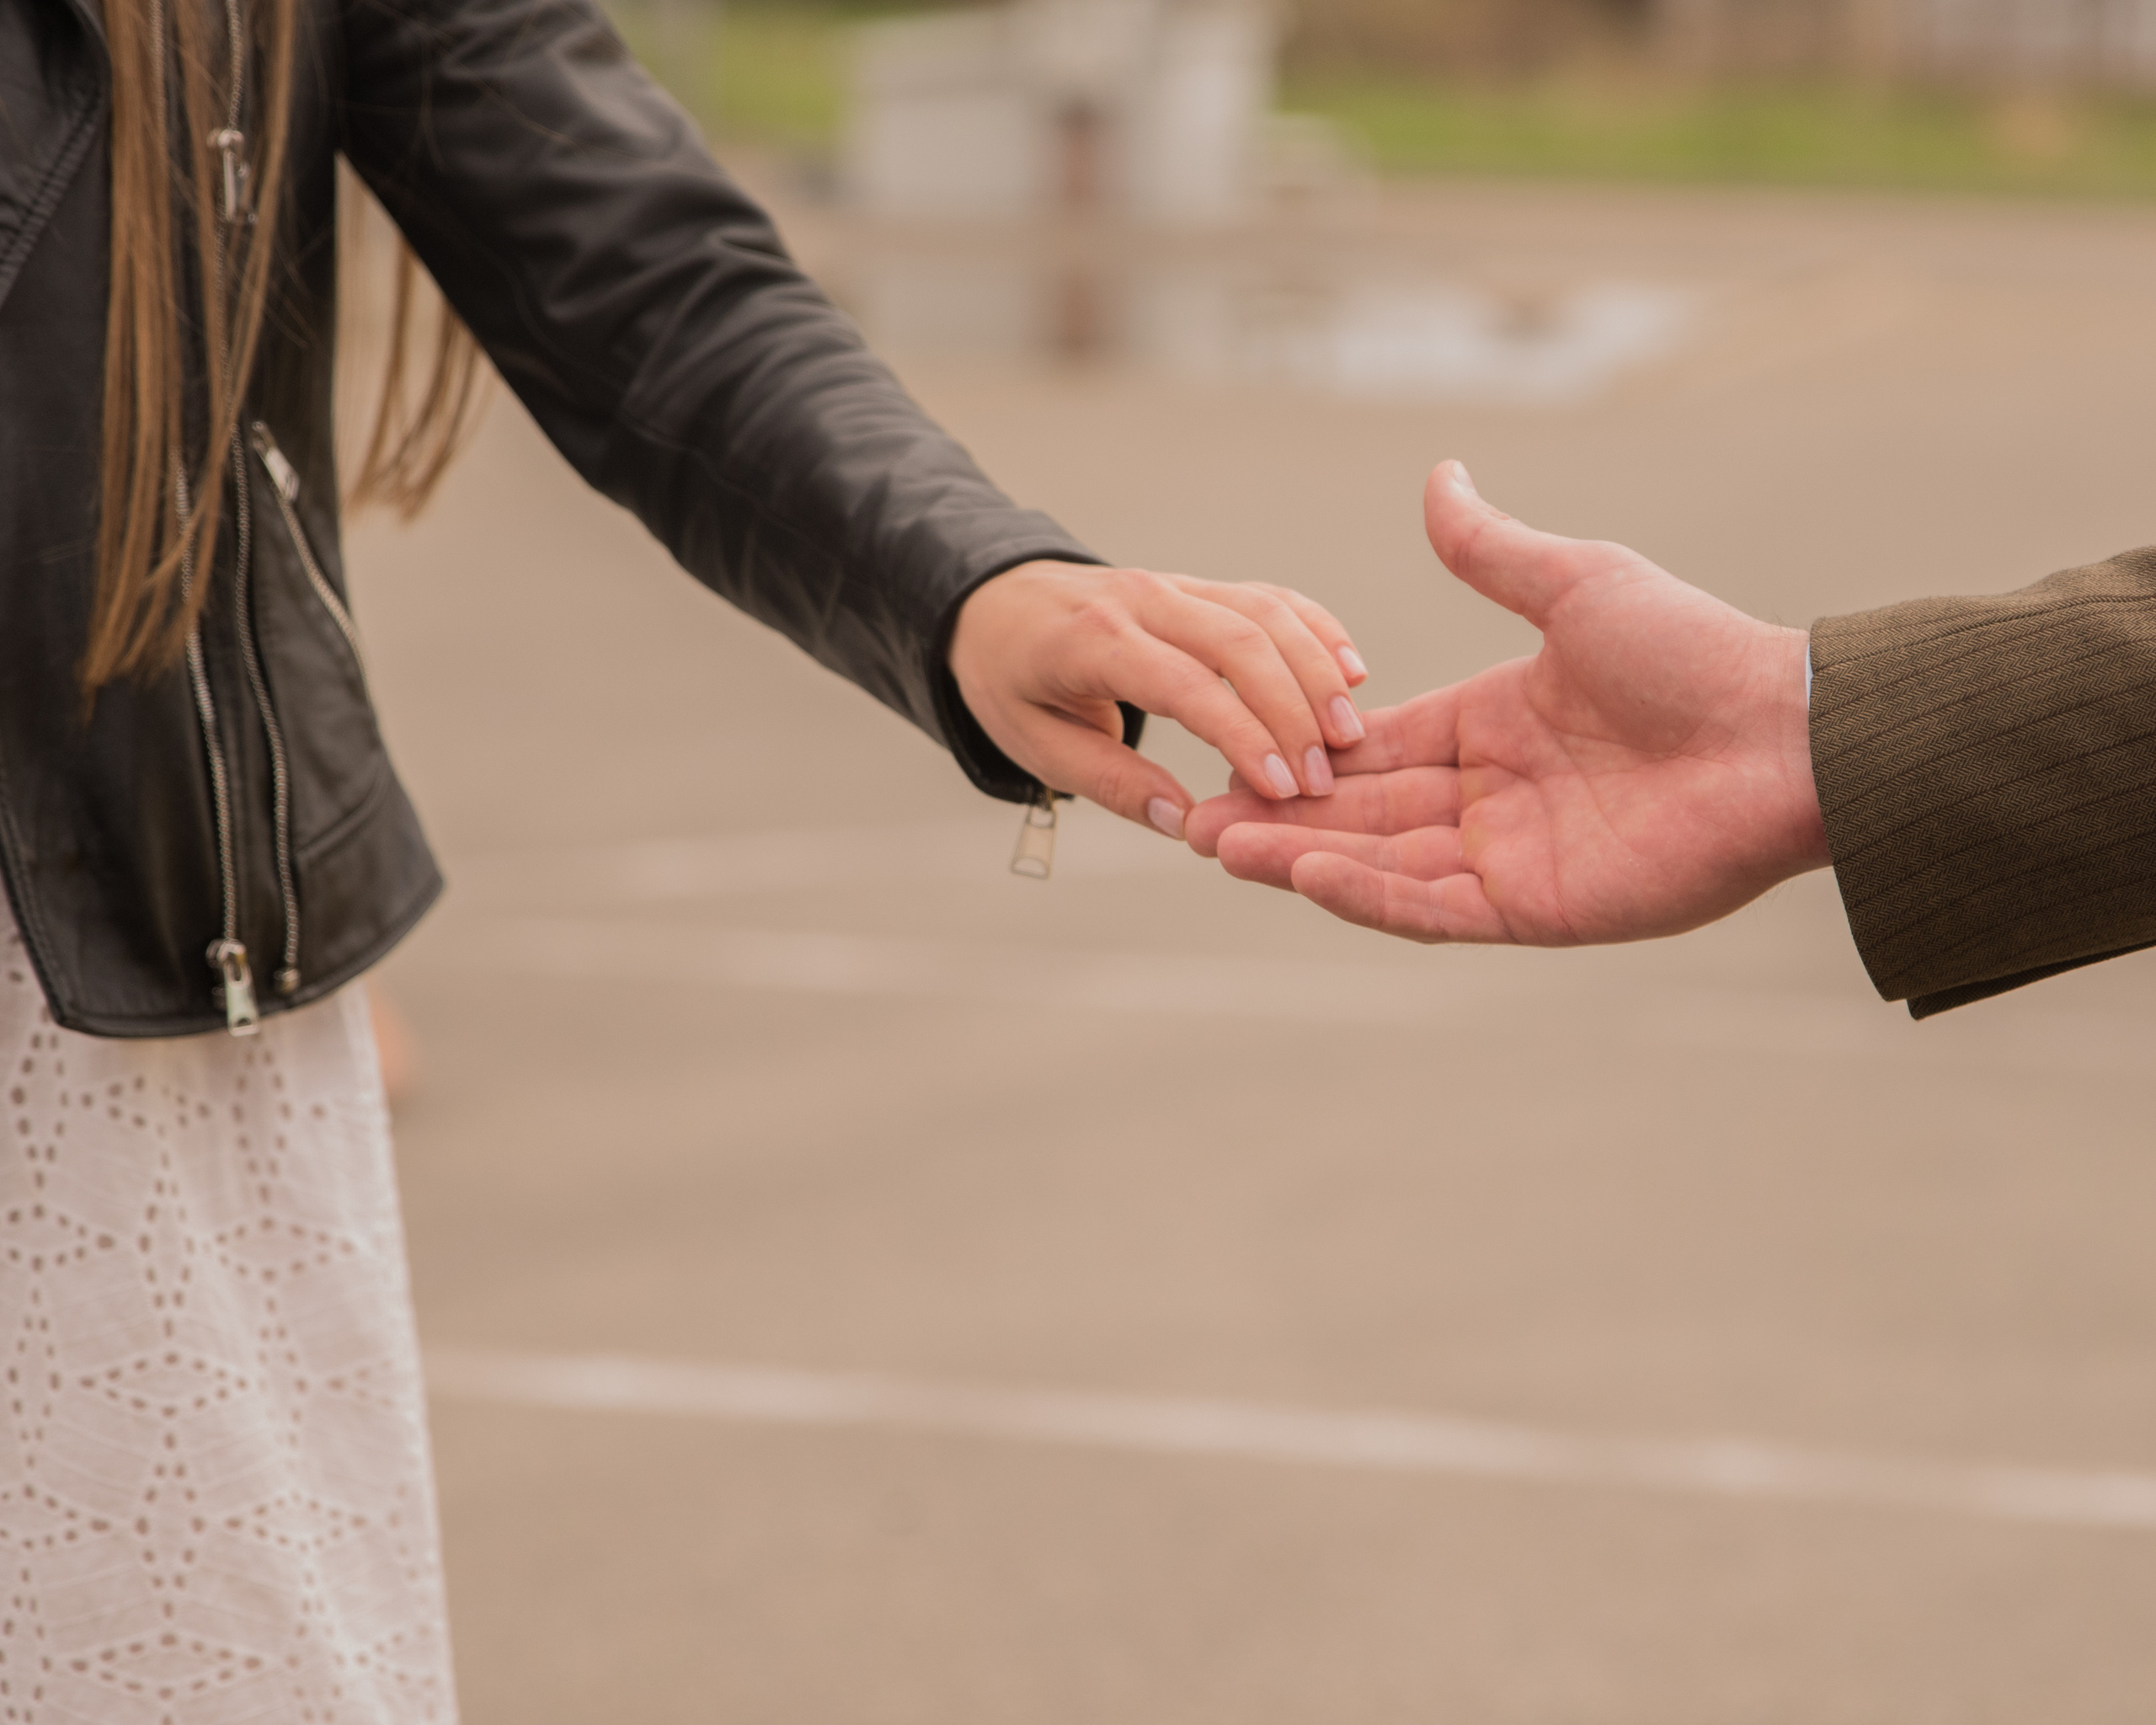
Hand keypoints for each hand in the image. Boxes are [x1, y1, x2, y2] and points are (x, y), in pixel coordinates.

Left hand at [950, 560, 1370, 837]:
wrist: (993, 604)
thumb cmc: (1012, 682)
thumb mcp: (1035, 745)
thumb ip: (1111, 784)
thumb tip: (1187, 823)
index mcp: (1092, 642)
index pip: (1185, 685)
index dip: (1241, 736)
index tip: (1283, 790)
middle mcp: (1142, 600)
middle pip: (1240, 640)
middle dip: (1292, 710)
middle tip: (1325, 778)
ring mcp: (1175, 585)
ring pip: (1264, 612)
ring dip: (1315, 671)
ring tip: (1348, 734)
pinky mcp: (1199, 587)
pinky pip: (1268, 598)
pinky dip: (1315, 629)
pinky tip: (1350, 673)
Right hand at [1185, 463, 1831, 943]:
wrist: (1786, 734)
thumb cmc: (1695, 653)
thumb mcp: (1575, 584)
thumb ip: (1490, 551)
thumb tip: (1439, 476)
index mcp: (1494, 726)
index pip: (1374, 746)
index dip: (1300, 749)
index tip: (1225, 746)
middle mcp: (1493, 799)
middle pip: (1360, 812)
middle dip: (1276, 814)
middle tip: (1191, 816)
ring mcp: (1511, 860)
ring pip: (1380, 865)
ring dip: (1299, 858)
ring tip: (1218, 845)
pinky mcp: (1539, 910)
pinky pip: (1434, 909)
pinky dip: (1366, 894)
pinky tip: (1304, 870)